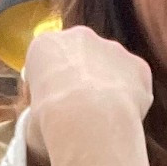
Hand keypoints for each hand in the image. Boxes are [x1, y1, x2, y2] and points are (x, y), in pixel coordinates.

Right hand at [17, 24, 154, 165]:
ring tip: (105, 122)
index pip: (45, 63)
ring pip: (111, 68)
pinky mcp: (138, 65)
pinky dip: (132, 100)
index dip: (48, 89)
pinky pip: (134, 83)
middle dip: (82, 81)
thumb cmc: (49, 126)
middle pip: (81, 58)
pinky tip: (124, 121)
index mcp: (44, 45)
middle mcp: (80, 37)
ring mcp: (113, 48)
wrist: (89, 125)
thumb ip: (37, 115)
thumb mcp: (29, 124)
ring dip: (108, 89)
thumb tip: (42, 128)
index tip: (51, 112)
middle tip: (82, 115)